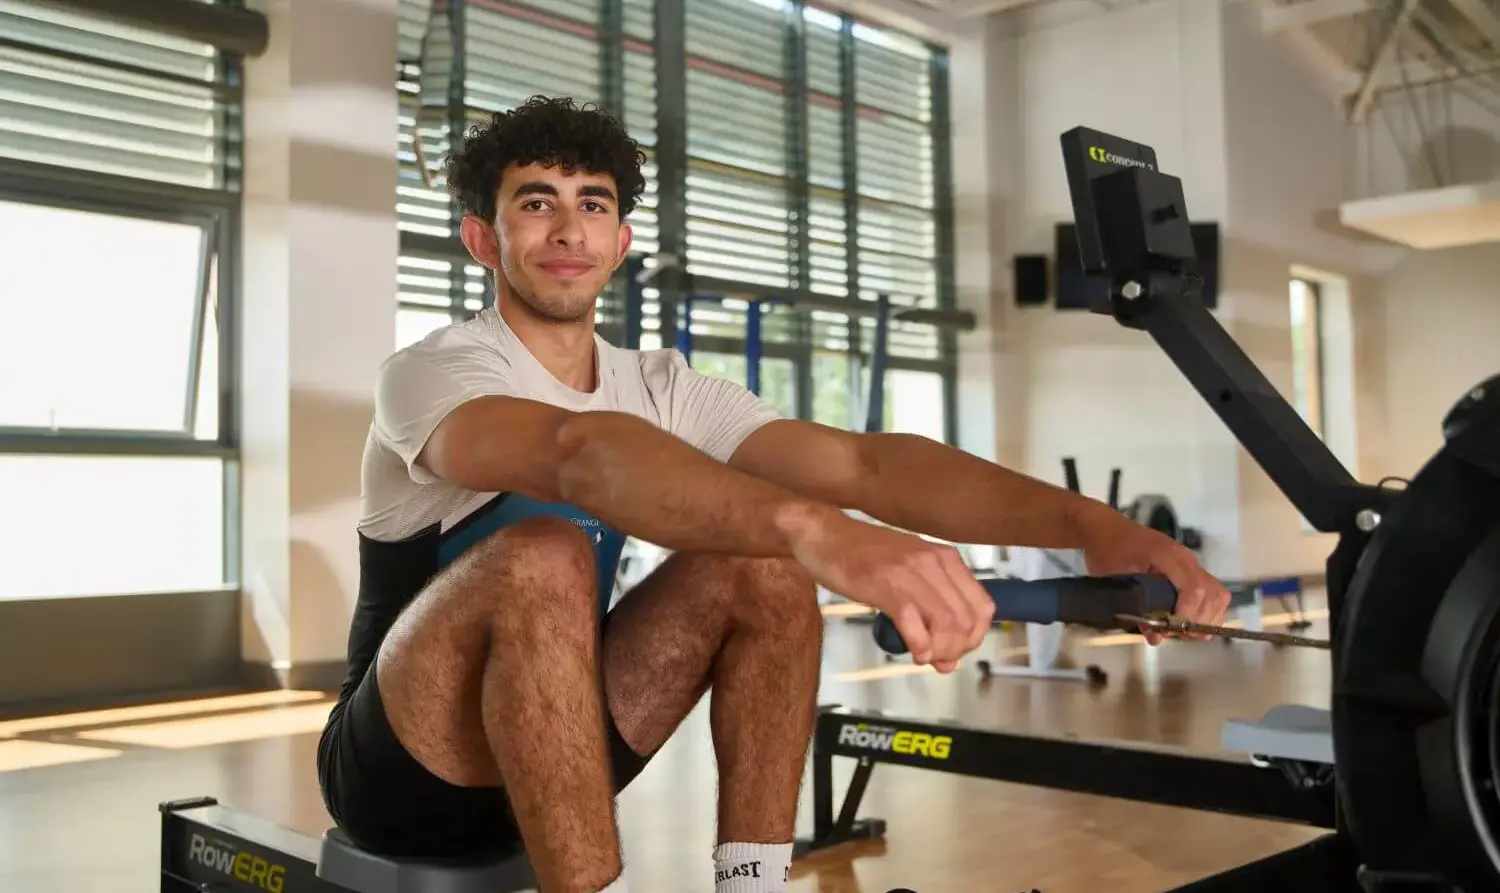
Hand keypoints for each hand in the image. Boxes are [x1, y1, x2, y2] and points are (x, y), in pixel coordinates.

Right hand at [783, 509, 994, 671]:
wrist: (825, 535)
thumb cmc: (863, 556)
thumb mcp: (907, 573)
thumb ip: (930, 609)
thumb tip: (948, 656)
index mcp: (944, 558)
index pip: (983, 607)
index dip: (974, 638)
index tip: (956, 651)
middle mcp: (933, 561)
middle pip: (968, 620)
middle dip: (956, 650)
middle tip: (937, 660)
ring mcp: (909, 571)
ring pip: (947, 623)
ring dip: (939, 650)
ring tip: (924, 656)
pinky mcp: (884, 583)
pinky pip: (914, 621)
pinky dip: (919, 645)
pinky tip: (913, 652)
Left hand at [1073, 502, 1228, 644]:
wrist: (1105, 529)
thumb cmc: (1108, 551)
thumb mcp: (1115, 581)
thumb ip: (1136, 608)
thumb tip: (1156, 637)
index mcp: (1168, 556)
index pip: (1194, 589)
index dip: (1189, 614)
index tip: (1174, 629)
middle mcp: (1186, 559)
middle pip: (1212, 594)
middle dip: (1199, 620)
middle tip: (1178, 633)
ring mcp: (1190, 563)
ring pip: (1217, 594)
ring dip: (1206, 617)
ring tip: (1184, 630)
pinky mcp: (1189, 569)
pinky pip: (1211, 591)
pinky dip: (1207, 610)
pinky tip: (1190, 621)